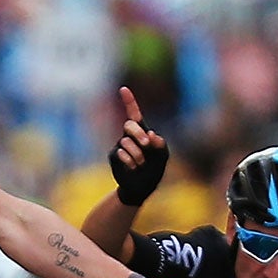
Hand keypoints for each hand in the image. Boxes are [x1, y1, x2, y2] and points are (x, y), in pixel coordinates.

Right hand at [109, 86, 169, 204]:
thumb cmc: (153, 170)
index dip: (129, 102)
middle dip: (139, 133)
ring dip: (138, 153)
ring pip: (126, 142)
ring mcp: (120, 146)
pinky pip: (121, 153)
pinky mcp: (114, 156)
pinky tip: (134, 167)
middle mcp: (129, 136)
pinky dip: (130, 161)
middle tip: (147, 143)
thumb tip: (152, 134)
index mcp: (142, 132)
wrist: (140, 188)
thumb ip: (161, 146)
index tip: (123, 89)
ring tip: (142, 164)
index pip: (134, 114)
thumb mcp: (162, 158)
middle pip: (130, 125)